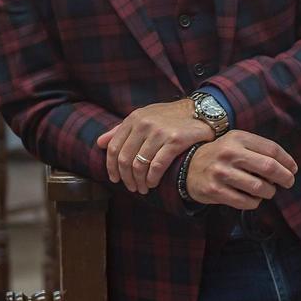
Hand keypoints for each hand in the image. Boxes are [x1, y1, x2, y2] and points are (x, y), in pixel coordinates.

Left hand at [96, 99, 212, 193]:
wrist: (201, 112)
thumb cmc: (169, 117)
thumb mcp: (143, 117)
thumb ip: (120, 129)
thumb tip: (99, 143)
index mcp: (134, 118)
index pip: (114, 147)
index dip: (112, 167)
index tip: (114, 179)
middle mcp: (144, 124)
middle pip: (125, 159)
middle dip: (126, 178)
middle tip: (131, 187)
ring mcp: (159, 132)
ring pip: (140, 165)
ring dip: (139, 182)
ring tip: (142, 188)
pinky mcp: (174, 141)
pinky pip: (157, 166)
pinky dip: (152, 179)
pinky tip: (153, 183)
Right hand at [185, 131, 297, 210]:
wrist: (188, 166)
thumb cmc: (220, 155)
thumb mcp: (236, 143)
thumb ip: (258, 150)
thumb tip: (286, 167)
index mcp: (237, 138)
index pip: (271, 148)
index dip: (287, 160)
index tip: (293, 169)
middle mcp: (229, 153)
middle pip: (269, 167)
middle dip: (285, 177)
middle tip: (288, 182)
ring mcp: (221, 172)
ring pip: (259, 187)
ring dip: (269, 192)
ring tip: (267, 190)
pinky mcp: (216, 190)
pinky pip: (246, 202)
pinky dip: (255, 202)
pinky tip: (252, 198)